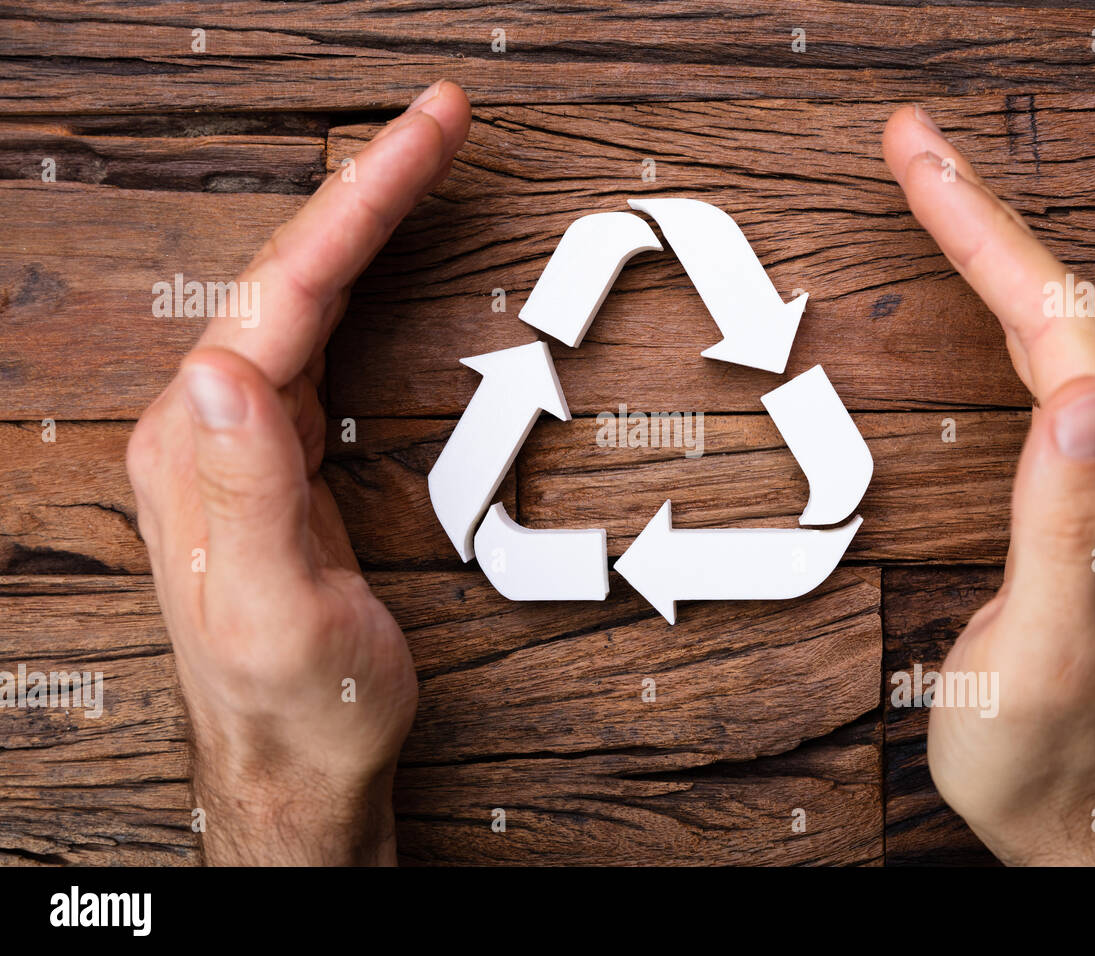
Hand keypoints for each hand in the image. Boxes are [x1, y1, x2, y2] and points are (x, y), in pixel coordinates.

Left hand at [126, 81, 470, 864]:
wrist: (298, 762)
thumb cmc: (294, 701)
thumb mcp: (274, 612)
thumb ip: (243, 493)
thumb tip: (218, 369)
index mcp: (203, 447)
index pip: (288, 290)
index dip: (363, 201)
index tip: (428, 133)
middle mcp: (209, 428)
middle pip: (292, 270)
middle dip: (369, 186)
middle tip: (441, 119)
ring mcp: (240, 437)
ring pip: (305, 294)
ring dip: (366, 221)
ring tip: (420, 161)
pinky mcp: (276, 454)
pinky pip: (319, 338)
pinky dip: (361, 280)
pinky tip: (384, 260)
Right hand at [882, 105, 1094, 864]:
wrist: (1086, 809)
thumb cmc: (1049, 745)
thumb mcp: (1053, 647)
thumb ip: (1072, 521)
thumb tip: (1080, 392)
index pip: (1060, 326)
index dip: (986, 234)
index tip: (921, 162)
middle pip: (1067, 307)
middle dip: (985, 216)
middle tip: (915, 147)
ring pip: (1065, 330)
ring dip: (999, 251)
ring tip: (940, 193)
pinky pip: (1058, 371)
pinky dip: (1011, 311)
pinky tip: (989, 298)